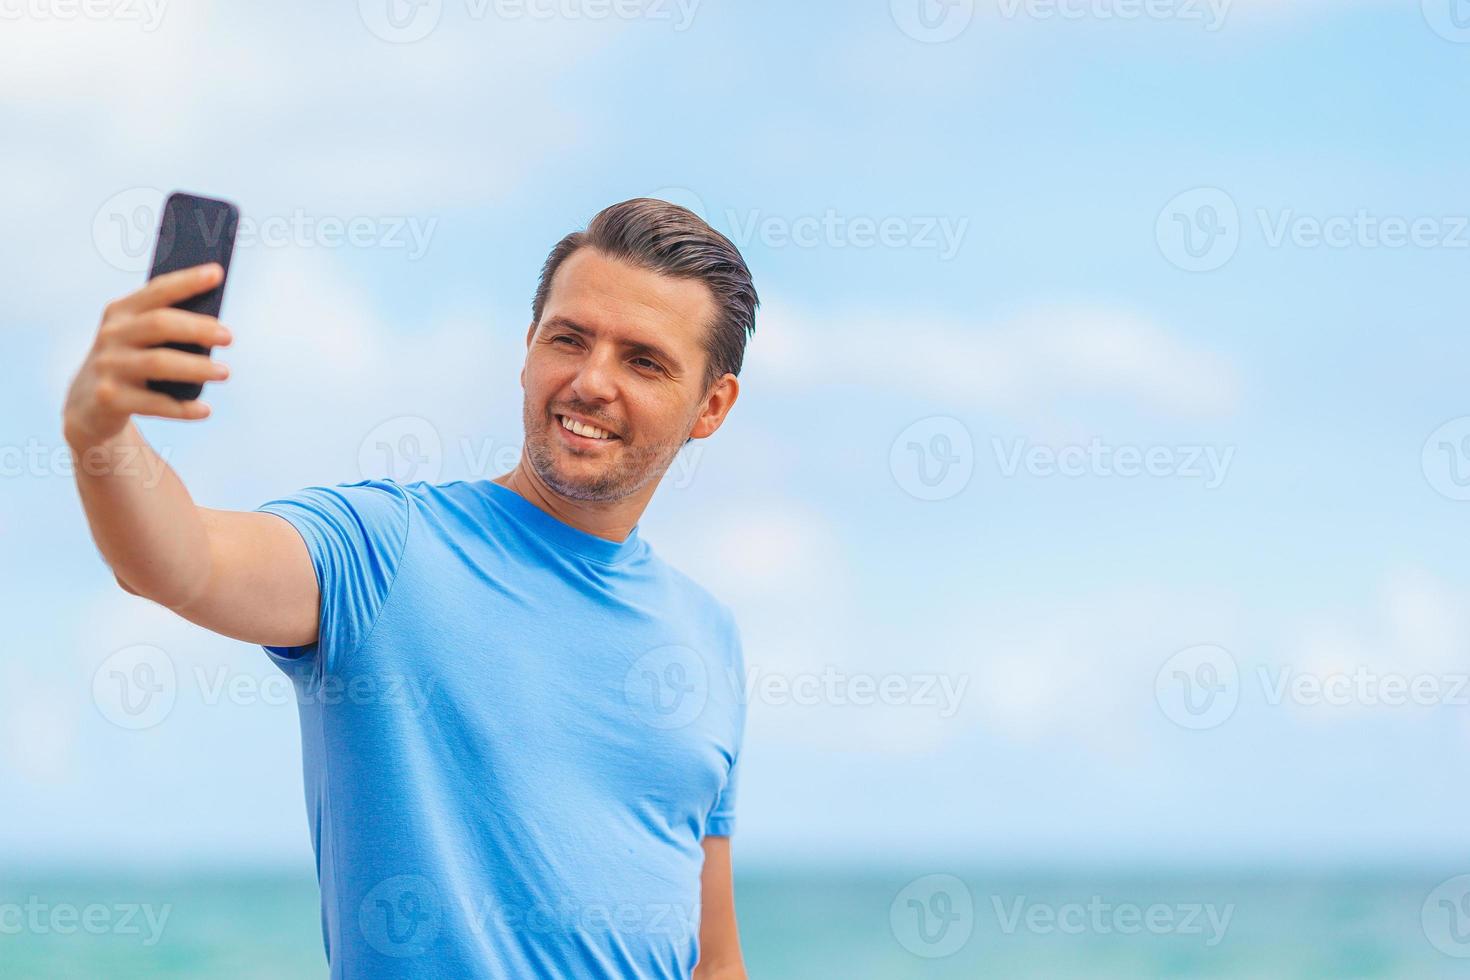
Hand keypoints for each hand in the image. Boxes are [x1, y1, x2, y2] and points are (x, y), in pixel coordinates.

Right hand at [64, 263, 233, 448]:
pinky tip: (205, 410)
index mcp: (121, 312)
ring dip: (197, 368)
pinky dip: (183, 408)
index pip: (157, 291)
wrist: (88, 405)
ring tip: (225, 372)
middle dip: (198, 328)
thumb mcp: (139, 339)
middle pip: (159, 324)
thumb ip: (168, 328)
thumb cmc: (130, 363)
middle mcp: (111, 334)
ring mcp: (108, 366)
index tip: (217, 273)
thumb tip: (217, 326)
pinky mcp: (109, 398)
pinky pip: (154, 403)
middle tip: (229, 337)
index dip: (187, 281)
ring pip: (159, 363)